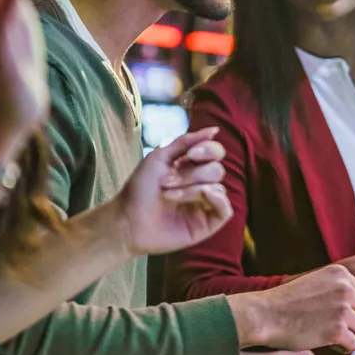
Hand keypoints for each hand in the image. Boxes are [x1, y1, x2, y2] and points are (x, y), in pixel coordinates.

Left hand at [112, 128, 231, 256]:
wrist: (127, 219)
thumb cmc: (139, 188)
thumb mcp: (160, 157)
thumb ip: (186, 141)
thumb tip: (215, 130)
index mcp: (192, 167)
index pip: (215, 152)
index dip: (208, 150)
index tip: (190, 155)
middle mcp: (201, 184)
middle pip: (217, 170)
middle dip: (192, 174)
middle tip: (166, 182)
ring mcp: (205, 204)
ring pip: (219, 187)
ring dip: (192, 189)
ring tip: (168, 195)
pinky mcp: (207, 223)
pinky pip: (226, 209)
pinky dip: (218, 200)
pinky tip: (204, 196)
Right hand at [229, 265, 354, 353]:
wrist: (266, 315)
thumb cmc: (286, 302)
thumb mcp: (314, 281)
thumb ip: (335, 286)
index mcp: (340, 273)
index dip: (349, 308)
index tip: (332, 314)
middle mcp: (345, 289)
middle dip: (351, 322)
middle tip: (331, 327)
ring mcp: (343, 310)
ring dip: (348, 335)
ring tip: (329, 336)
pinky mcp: (338, 331)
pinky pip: (354, 344)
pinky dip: (343, 348)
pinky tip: (328, 344)